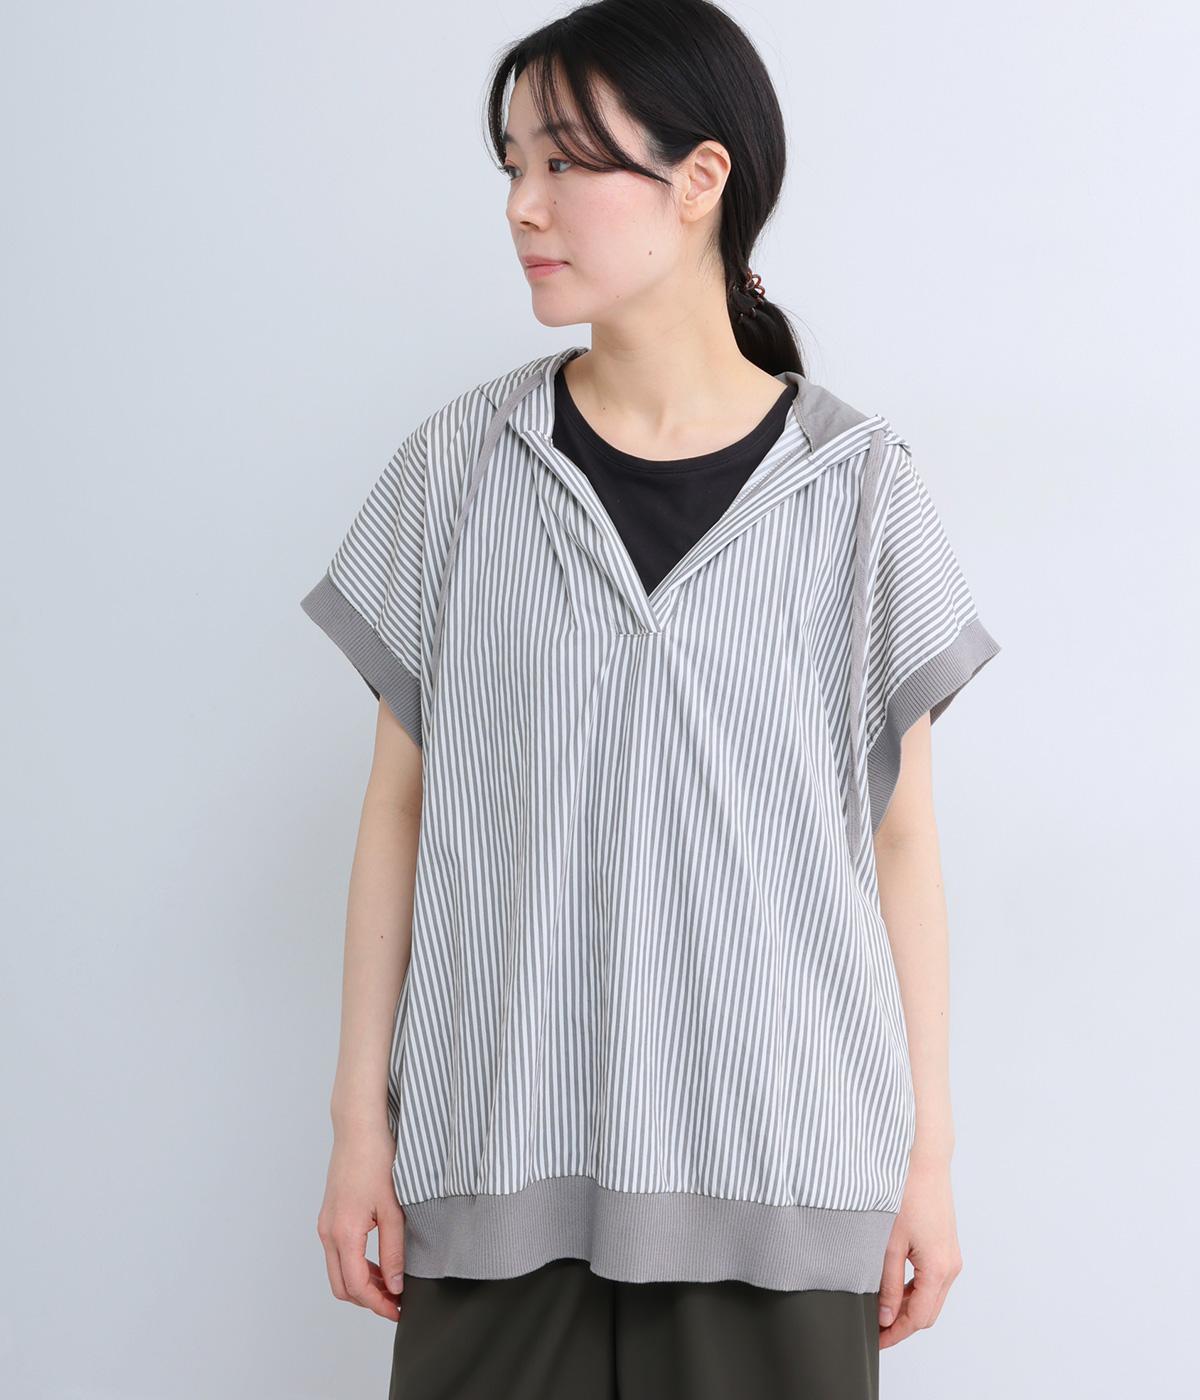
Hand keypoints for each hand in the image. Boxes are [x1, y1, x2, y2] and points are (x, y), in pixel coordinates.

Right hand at [316, 1123, 406, 1320]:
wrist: (358, 1129)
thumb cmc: (377, 1160)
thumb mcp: (393, 1208)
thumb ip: (393, 1250)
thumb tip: (394, 1285)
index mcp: (344, 1232)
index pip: (357, 1286)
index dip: (378, 1304)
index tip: (399, 1310)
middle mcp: (328, 1232)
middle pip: (342, 1286)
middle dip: (368, 1300)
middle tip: (396, 1302)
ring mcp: (325, 1225)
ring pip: (338, 1272)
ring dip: (362, 1284)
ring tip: (390, 1284)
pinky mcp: (329, 1217)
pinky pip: (338, 1254)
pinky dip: (355, 1266)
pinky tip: (378, 1262)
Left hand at [877, 1154, 962, 1347]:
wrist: (924, 1158)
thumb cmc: (905, 1190)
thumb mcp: (888, 1240)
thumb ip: (886, 1281)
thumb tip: (884, 1314)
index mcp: (938, 1268)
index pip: (918, 1317)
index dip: (896, 1333)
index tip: (876, 1340)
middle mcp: (950, 1266)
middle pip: (928, 1312)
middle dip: (902, 1324)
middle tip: (875, 1329)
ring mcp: (951, 1256)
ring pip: (931, 1297)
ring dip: (908, 1306)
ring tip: (879, 1307)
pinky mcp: (946, 1246)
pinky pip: (932, 1279)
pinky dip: (915, 1289)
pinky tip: (893, 1285)